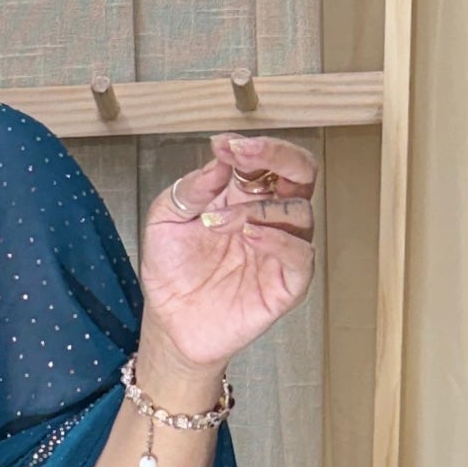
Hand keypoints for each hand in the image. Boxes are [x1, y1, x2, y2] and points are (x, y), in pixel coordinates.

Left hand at [139, 134, 316, 373]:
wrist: (169, 321)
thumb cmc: (172, 270)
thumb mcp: (165, 220)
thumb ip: (191, 189)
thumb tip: (219, 159)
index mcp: (245, 197)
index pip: (271, 160)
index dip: (256, 146)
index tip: (226, 145)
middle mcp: (269, 218)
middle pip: (301, 174)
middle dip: (278, 155)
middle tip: (243, 155)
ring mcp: (280, 250)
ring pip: (299, 212)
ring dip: (258, 208)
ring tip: (217, 221)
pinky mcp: (286, 285)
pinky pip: (300, 256)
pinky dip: (279, 241)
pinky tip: (250, 236)